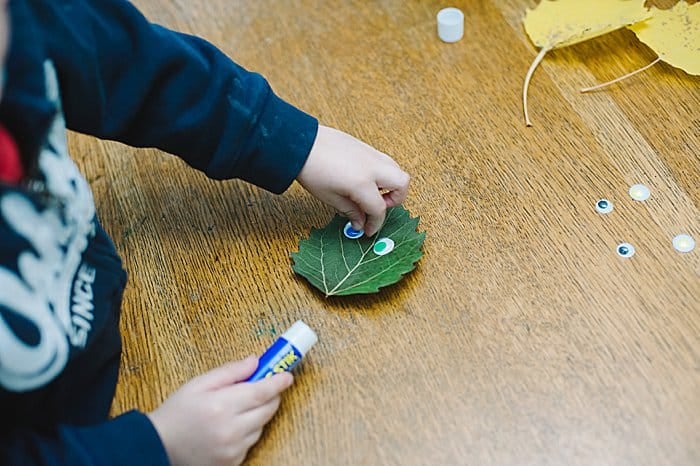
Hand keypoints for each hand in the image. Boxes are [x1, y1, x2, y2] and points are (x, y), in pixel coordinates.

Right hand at [147, 356, 292, 465]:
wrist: (159, 445)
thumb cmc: (177, 412)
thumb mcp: (199, 383)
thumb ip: (230, 372)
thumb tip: (255, 361)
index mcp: (221, 406)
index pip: (261, 391)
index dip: (277, 382)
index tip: (287, 375)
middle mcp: (230, 430)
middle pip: (266, 409)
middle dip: (271, 395)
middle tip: (266, 386)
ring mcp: (232, 449)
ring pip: (261, 426)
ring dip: (258, 414)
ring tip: (239, 407)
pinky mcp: (232, 462)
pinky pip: (251, 442)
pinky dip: (248, 431)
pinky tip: (232, 426)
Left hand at [296, 125, 409, 235]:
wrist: (301, 144)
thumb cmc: (311, 169)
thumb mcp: (330, 197)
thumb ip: (350, 211)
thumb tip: (360, 223)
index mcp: (362, 182)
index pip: (379, 208)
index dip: (375, 223)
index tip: (368, 230)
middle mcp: (372, 167)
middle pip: (402, 184)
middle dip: (396, 199)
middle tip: (379, 207)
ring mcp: (371, 154)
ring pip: (396, 169)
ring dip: (391, 184)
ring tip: (372, 194)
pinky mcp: (366, 147)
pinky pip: (384, 161)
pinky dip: (382, 173)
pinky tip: (364, 181)